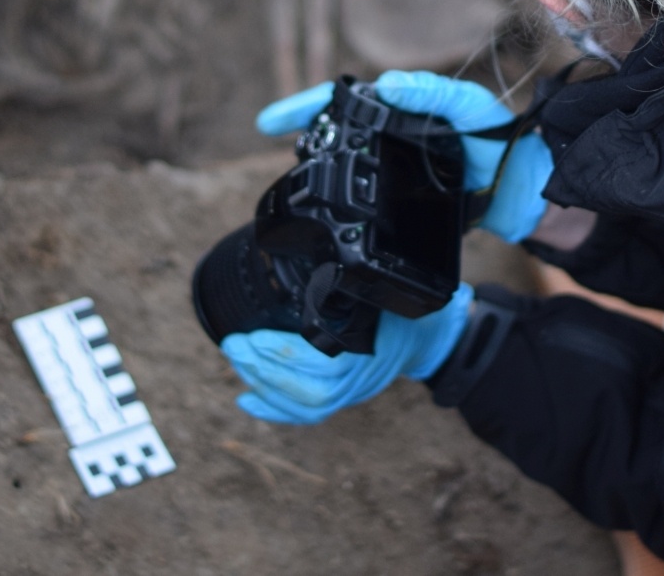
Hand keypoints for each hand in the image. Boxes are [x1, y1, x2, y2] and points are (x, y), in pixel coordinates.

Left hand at [221, 284, 473, 424]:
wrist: (429, 333)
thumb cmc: (399, 301)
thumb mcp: (377, 283)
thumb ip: (348, 278)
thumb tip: (307, 250)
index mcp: (370, 344)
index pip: (321, 363)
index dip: (283, 354)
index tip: (253, 338)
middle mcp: (363, 375)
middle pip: (311, 388)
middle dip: (266, 370)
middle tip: (234, 346)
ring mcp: (356, 391)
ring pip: (309, 405)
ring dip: (267, 386)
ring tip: (239, 363)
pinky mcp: (346, 397)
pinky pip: (311, 414)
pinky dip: (276, 410)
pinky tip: (247, 399)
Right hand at [255, 71, 553, 242]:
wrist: (524, 189)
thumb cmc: (499, 139)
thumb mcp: (470, 109)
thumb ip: (435, 94)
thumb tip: (387, 85)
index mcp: (404, 106)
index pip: (347, 99)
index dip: (308, 106)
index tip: (272, 121)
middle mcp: (394, 131)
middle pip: (337, 125)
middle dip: (303, 126)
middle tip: (273, 132)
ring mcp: (396, 163)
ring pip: (344, 155)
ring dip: (317, 156)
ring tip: (292, 165)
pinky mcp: (401, 197)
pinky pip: (362, 189)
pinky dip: (339, 188)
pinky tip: (323, 199)